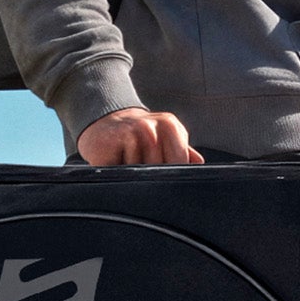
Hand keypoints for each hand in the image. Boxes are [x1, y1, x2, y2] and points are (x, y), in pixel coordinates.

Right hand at [77, 108, 204, 165]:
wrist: (102, 124)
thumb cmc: (134, 136)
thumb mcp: (160, 140)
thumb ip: (181, 151)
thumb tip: (198, 163)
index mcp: (170, 126)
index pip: (180, 162)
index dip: (171, 175)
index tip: (160, 176)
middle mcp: (155, 126)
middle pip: (161, 169)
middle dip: (150, 175)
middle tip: (138, 165)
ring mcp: (136, 130)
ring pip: (143, 170)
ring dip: (133, 173)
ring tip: (126, 160)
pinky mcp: (117, 137)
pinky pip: (124, 167)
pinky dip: (119, 169)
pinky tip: (115, 158)